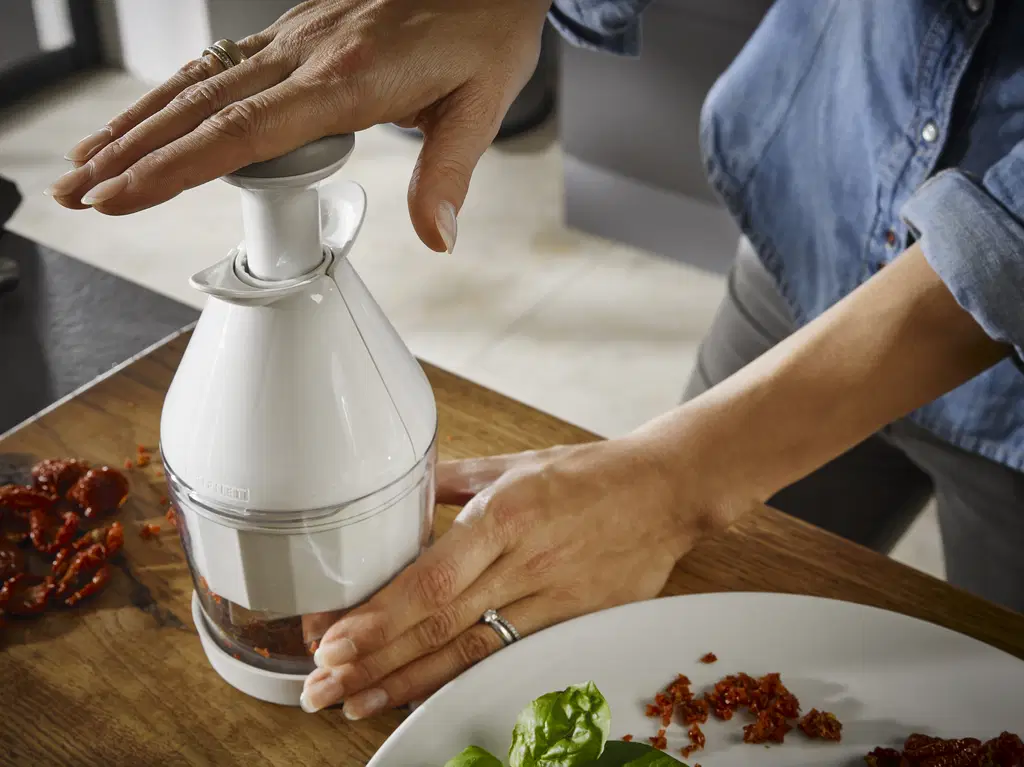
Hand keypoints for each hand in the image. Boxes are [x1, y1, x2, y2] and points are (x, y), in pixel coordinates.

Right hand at [46, 0, 549, 251]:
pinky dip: (172, 97)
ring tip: (89, 162)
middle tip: (78, 193)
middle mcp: (306, 53)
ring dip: (137, 124)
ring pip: (196, 82)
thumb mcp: (479, 107)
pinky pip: (218, 65)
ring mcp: (294, 38)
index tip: (125, 196)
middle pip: (199, 108)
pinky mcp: (295, 32)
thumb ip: (447, 174)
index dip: (177, 169)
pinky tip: (149, 119)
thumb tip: (435, 237)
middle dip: (131, 154)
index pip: (243, 132)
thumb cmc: (483, 31)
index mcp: (346, 79)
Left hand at [299, 436, 726, 717]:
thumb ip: (453, 478)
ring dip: (406, 681)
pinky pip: (507, 656)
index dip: (381, 615)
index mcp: (506, 514)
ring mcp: (550, 598)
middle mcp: (524, 562)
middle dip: (375, 660)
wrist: (667, 492)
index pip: (432, 576)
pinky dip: (460, 677)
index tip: (334, 639)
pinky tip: (421, 693)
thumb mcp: (516, 462)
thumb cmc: (591, 473)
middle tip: (321, 687)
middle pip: (440, 624)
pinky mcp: (572, 622)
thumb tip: (402, 488)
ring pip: (469, 651)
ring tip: (354, 703)